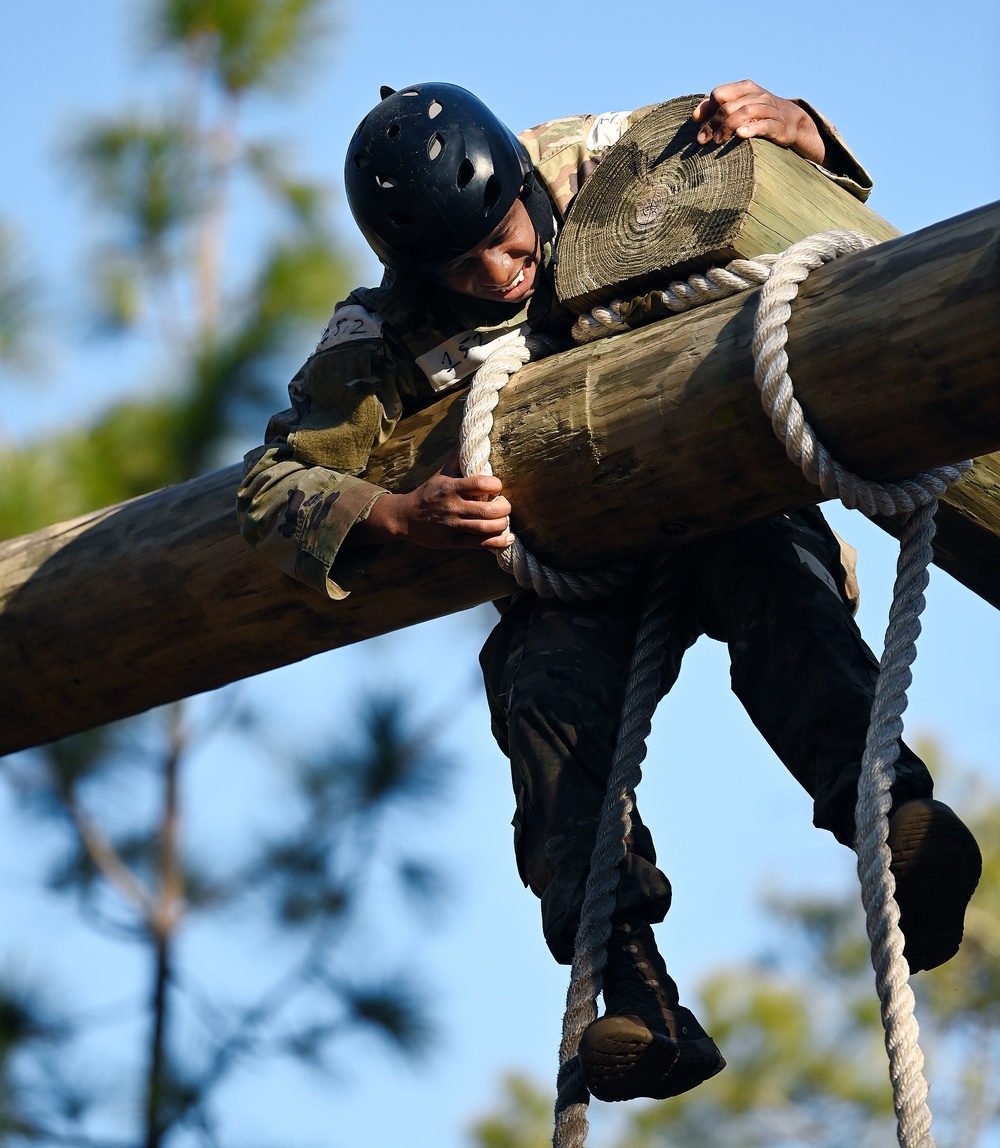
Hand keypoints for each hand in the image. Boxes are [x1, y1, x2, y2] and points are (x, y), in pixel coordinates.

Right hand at [360, 465, 513, 550]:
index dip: (496, 485)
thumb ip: (457, 456)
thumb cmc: (428, 493)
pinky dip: (499, 541)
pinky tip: (507, 537)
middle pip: (490, 510)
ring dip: (502, 523)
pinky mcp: (454, 542)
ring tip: (502, 519)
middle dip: (504, 507)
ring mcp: (454, 526)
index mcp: (452, 487)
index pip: (482, 484)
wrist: (405, 518)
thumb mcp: (441, 473)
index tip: (496, 487)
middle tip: (503, 505)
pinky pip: (482, 544)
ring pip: (488, 528)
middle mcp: (453, 507)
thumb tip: (466, 432)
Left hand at [692, 80, 826, 164]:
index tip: (700, 127)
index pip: (719, 94)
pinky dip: (751, 129)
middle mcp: (757, 95)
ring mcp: (769, 109)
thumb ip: (716, 109)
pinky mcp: (777, 125)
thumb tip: (695, 116)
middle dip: (713, 124)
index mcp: (745, 88)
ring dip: (727, 127)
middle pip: (728, 107)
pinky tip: (740, 135)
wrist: (791, 120)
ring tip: (717, 141)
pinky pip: (764, 125)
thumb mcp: (739, 106)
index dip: (708, 110)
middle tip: (703, 140)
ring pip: (744, 113)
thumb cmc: (758, 114)